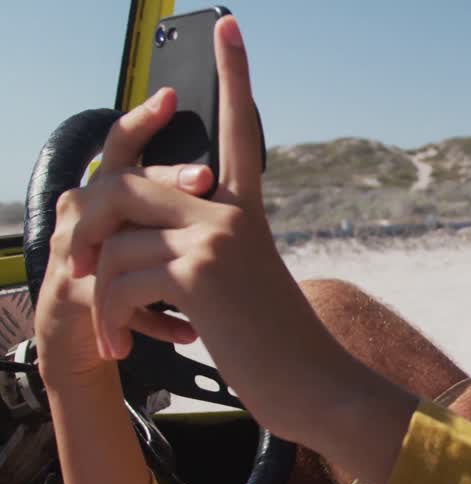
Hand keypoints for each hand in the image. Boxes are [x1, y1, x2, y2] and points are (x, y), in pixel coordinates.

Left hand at [63, 16, 348, 439]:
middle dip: (86, 228)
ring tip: (115, 332)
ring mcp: (214, 237)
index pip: (238, 132)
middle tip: (79, 272)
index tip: (229, 28)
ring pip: (112, 235)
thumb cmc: (278, 348)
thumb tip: (130, 248)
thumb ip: (201, 252)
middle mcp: (229, 213)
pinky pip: (116, 276)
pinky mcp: (198, 270)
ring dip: (97, 293)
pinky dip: (108, 317)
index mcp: (245, 213)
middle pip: (127, 180)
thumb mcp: (241, 289)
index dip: (234, 78)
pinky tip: (125, 346)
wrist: (315, 386)